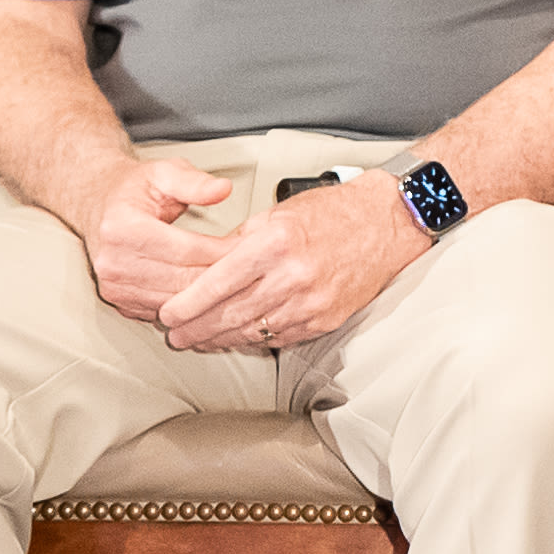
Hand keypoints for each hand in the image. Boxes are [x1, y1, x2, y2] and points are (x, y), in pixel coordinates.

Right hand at [86, 157, 247, 326]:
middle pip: (182, 282)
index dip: (223, 251)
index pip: (186, 250)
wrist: (98, 205)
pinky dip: (191, 306)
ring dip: (209, 297)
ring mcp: (115, 287)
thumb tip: (222, 189)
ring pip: (176, 303)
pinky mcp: (121, 303)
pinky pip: (165, 312)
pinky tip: (211, 296)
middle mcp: (113, 262)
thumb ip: (194, 181)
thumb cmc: (133, 190)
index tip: (251, 249)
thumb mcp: (163, 172)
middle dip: (222, 277)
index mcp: (122, 228)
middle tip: (253, 270)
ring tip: (237, 283)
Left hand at [155, 169, 434, 357]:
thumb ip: (241, 242)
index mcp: (276, 243)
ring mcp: (311, 302)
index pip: (218, 282)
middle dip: (196, 329)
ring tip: (199, 340)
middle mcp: (293, 276)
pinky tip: (237, 338)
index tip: (167, 314)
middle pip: (230, 313)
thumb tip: (209, 267)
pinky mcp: (326, 319)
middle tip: (175, 335)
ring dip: (220, 339)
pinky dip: (254, 340)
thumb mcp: (277, 214)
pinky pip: (280, 337)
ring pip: (253, 331)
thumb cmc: (332, 213)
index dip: (188, 303)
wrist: (386, 223)